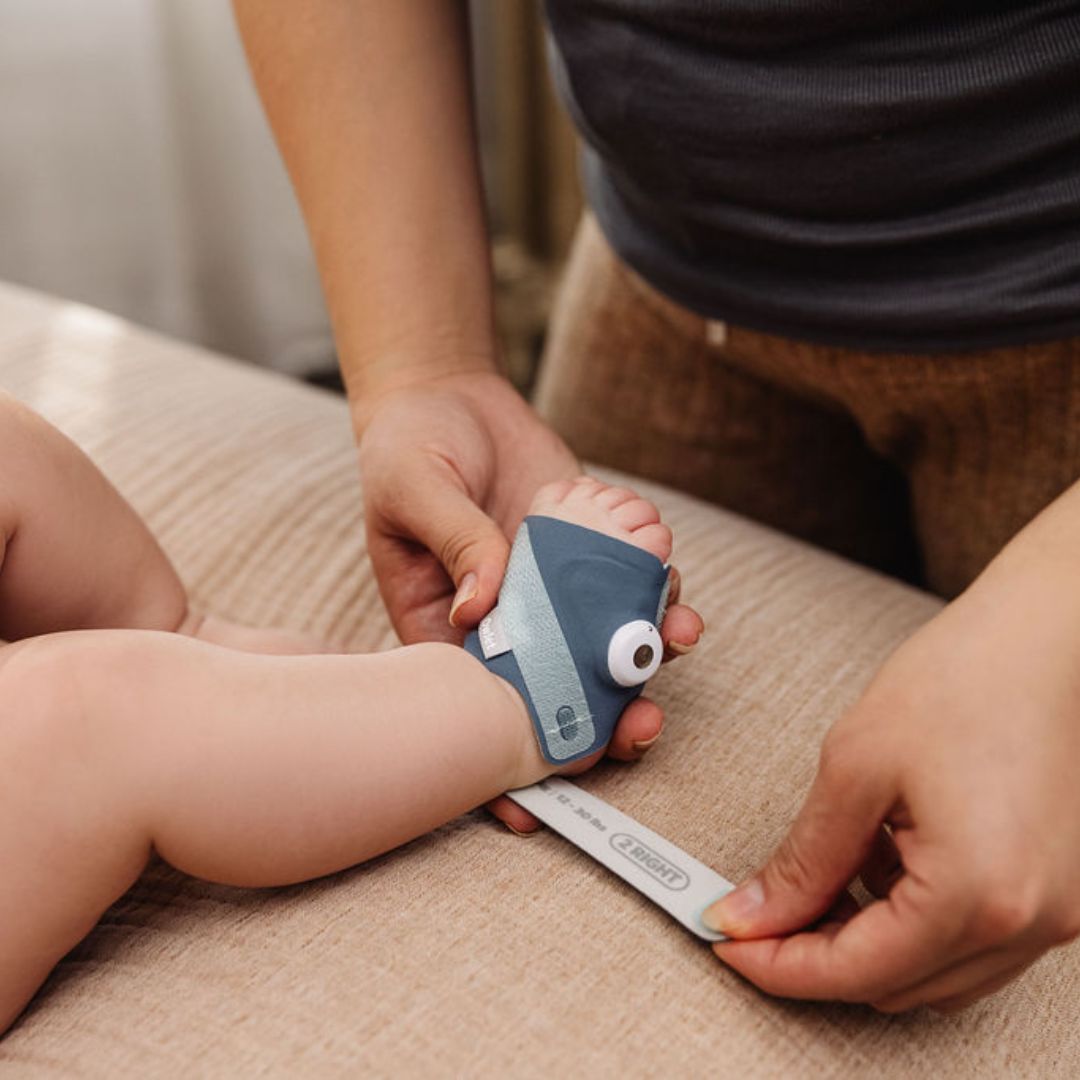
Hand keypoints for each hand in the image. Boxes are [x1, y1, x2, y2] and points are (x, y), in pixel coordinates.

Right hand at [356, 371, 703, 828]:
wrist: (447, 393)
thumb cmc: (408, 446)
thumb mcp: (413, 490)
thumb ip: (454, 543)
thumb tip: (485, 607)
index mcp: (445, 628)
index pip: (474, 710)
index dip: (500, 766)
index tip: (534, 812)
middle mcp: (506, 620)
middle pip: (554, 690)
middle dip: (600, 718)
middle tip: (641, 724)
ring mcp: (552, 587)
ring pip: (601, 640)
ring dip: (644, 654)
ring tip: (676, 637)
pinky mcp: (585, 547)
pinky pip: (625, 580)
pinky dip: (652, 587)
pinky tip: (670, 582)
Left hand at [705, 530, 1079, 1011]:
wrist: (1040, 640)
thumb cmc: (958, 682)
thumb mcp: (855, 769)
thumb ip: (803, 861)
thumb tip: (752, 917)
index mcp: (977, 895)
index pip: (858, 972)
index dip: (781, 966)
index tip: (728, 943)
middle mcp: (1030, 923)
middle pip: (896, 986)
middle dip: (817, 956)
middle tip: (757, 913)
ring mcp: (1055, 914)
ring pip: (934, 977)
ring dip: (865, 943)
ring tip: (816, 880)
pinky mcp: (1059, 894)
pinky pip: (971, 944)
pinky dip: (912, 924)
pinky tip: (878, 865)